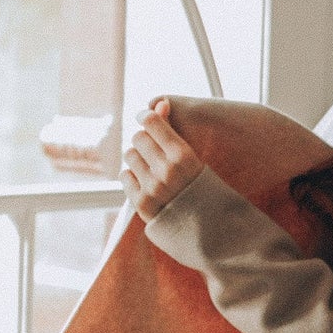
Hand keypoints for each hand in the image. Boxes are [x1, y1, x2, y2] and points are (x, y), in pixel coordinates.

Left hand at [120, 98, 202, 220]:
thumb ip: (173, 130)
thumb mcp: (193, 157)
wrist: (208, 230)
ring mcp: (153, 188)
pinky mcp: (141, 204)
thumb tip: (160, 102)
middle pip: (138, 137)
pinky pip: (125, 176)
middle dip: (144, 141)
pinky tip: (146, 184)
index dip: (146, 117)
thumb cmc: (200, 188)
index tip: (146, 119)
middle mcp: (167, 171)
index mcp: (184, 156)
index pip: (151, 122)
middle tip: (154, 152)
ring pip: (129, 155)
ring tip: (151, 169)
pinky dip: (133, 177)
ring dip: (137, 159)